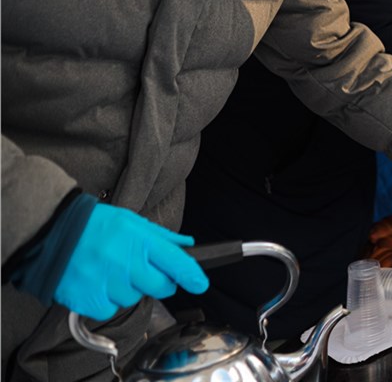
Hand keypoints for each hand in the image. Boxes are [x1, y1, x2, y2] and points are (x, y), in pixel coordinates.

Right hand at [55, 204, 208, 320]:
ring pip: (134, 298)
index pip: (177, 262)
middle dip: (159, 282)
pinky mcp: (89, 299)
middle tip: (142, 272)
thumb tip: (187, 245)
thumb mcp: (131, 221)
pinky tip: (97, 283)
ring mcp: (108, 282)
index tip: (200, 284)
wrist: (51, 232)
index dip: (192, 275)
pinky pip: (110, 309)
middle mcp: (127, 262)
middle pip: (161, 287)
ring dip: (127, 289)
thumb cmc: (94, 226)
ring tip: (110, 270)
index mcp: (141, 240)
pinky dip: (106, 301)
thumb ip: (161, 236)